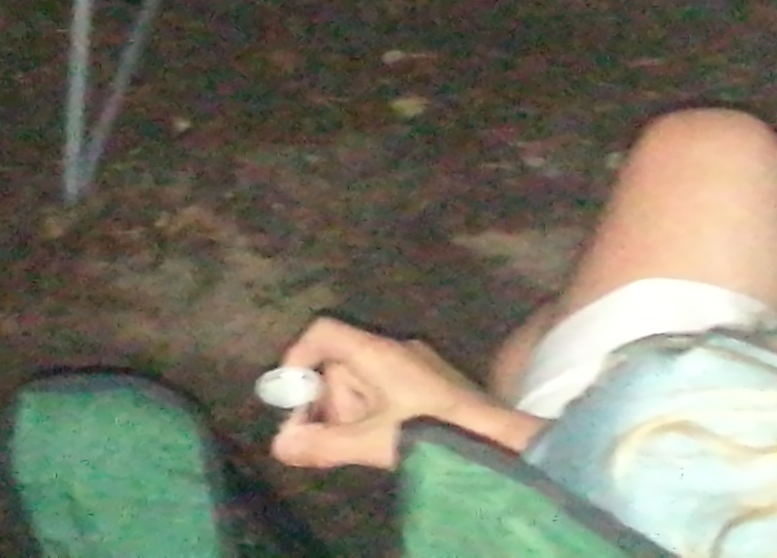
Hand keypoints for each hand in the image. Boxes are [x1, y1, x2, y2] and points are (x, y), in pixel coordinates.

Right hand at [265, 315, 524, 473]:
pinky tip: (382, 440)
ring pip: (363, 378)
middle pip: (340, 361)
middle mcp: (395, 348)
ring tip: (360, 444)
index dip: (298, 358)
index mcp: (377, 351)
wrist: (496, 439)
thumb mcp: (373, 441)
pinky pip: (385, 388)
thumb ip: (323, 443)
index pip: (324, 331)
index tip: (289, 397)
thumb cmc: (433, 432)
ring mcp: (416, 364)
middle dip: (326, 400)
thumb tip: (279, 444)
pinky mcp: (431, 383)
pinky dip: (372, 412)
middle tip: (324, 438)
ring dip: (350, 411)